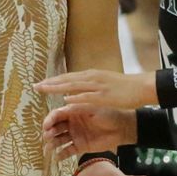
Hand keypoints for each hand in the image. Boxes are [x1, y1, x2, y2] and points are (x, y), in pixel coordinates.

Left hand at [35, 69, 156, 109]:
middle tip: (35, 86)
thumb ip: (90, 85)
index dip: (53, 80)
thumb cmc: (124, 86)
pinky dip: (76, 98)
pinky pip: (88, 97)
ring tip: (44, 90)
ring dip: (58, 88)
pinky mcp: (105, 96)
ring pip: (74, 86)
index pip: (68, 77)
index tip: (40, 83)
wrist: (141, 86)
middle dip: (50, 83)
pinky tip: (66, 100)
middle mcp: (92, 78)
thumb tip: (77, 89)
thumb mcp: (104, 82)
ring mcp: (98, 87)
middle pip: (67, 79)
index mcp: (91, 75)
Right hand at [43, 105, 136, 159]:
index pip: (57, 114)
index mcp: (73, 111)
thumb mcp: (93, 108)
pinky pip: (67, 151)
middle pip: (55, 127)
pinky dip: (61, 154)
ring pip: (59, 140)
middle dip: (49, 132)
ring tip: (49, 148)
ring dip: (52, 143)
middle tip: (47, 136)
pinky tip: (56, 157)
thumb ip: (78, 107)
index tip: (45, 126)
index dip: (49, 120)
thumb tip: (63, 103)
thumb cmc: (109, 113)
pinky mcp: (80, 146)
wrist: (122, 128)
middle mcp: (71, 123)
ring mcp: (75, 135)